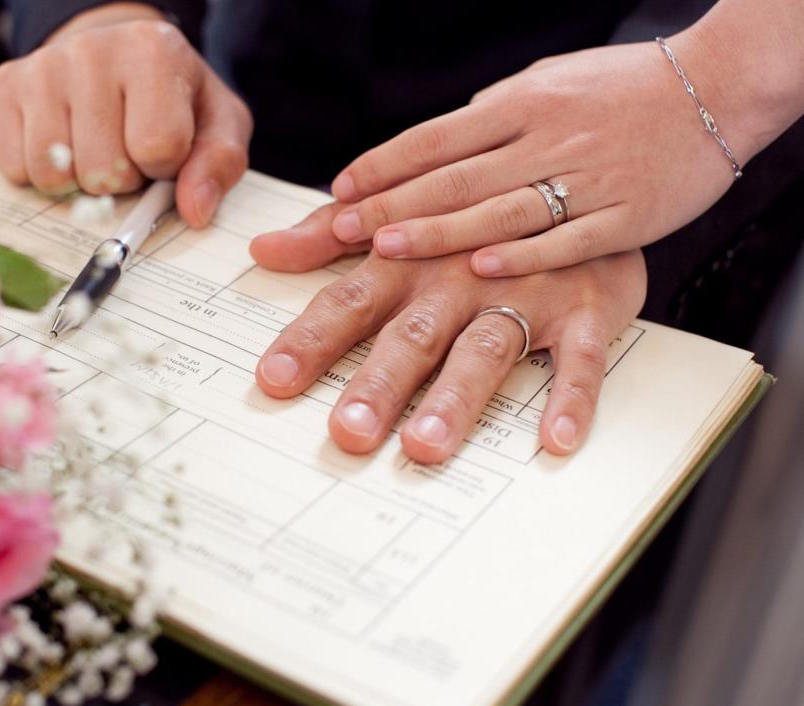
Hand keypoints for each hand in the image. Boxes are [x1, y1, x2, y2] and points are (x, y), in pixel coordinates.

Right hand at [0, 4, 252, 227]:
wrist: (116, 58)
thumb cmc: (173, 99)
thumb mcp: (216, 123)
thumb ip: (219, 165)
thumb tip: (195, 212)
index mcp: (152, 49)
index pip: (156, 147)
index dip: (163, 167)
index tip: (163, 150)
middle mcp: (91, 49)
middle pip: (102, 170)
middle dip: (120, 179)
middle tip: (126, 151)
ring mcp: (42, 67)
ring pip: (54, 176)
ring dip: (79, 181)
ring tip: (95, 148)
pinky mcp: (5, 86)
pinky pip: (17, 168)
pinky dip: (42, 174)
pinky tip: (63, 146)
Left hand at [251, 216, 646, 462]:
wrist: (581, 169)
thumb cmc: (474, 212)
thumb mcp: (400, 216)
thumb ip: (328, 237)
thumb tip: (262, 249)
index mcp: (408, 258)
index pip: (348, 302)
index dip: (312, 340)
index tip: (275, 378)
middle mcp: (458, 277)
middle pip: (413, 334)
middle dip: (379, 383)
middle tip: (349, 432)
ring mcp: (523, 291)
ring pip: (485, 348)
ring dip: (456, 397)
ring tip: (426, 446)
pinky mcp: (584, 307)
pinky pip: (580, 358)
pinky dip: (572, 396)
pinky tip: (555, 440)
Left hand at [324, 36, 759, 277]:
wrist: (717, 90)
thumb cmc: (621, 89)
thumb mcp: (549, 84)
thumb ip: (491, 116)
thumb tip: (433, 143)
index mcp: (522, 104)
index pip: (436, 137)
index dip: (384, 165)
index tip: (341, 191)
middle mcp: (546, 138)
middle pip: (456, 177)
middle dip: (393, 204)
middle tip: (341, 229)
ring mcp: (587, 178)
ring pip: (501, 209)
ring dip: (440, 230)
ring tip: (387, 247)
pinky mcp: (625, 216)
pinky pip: (568, 239)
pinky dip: (524, 254)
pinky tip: (482, 268)